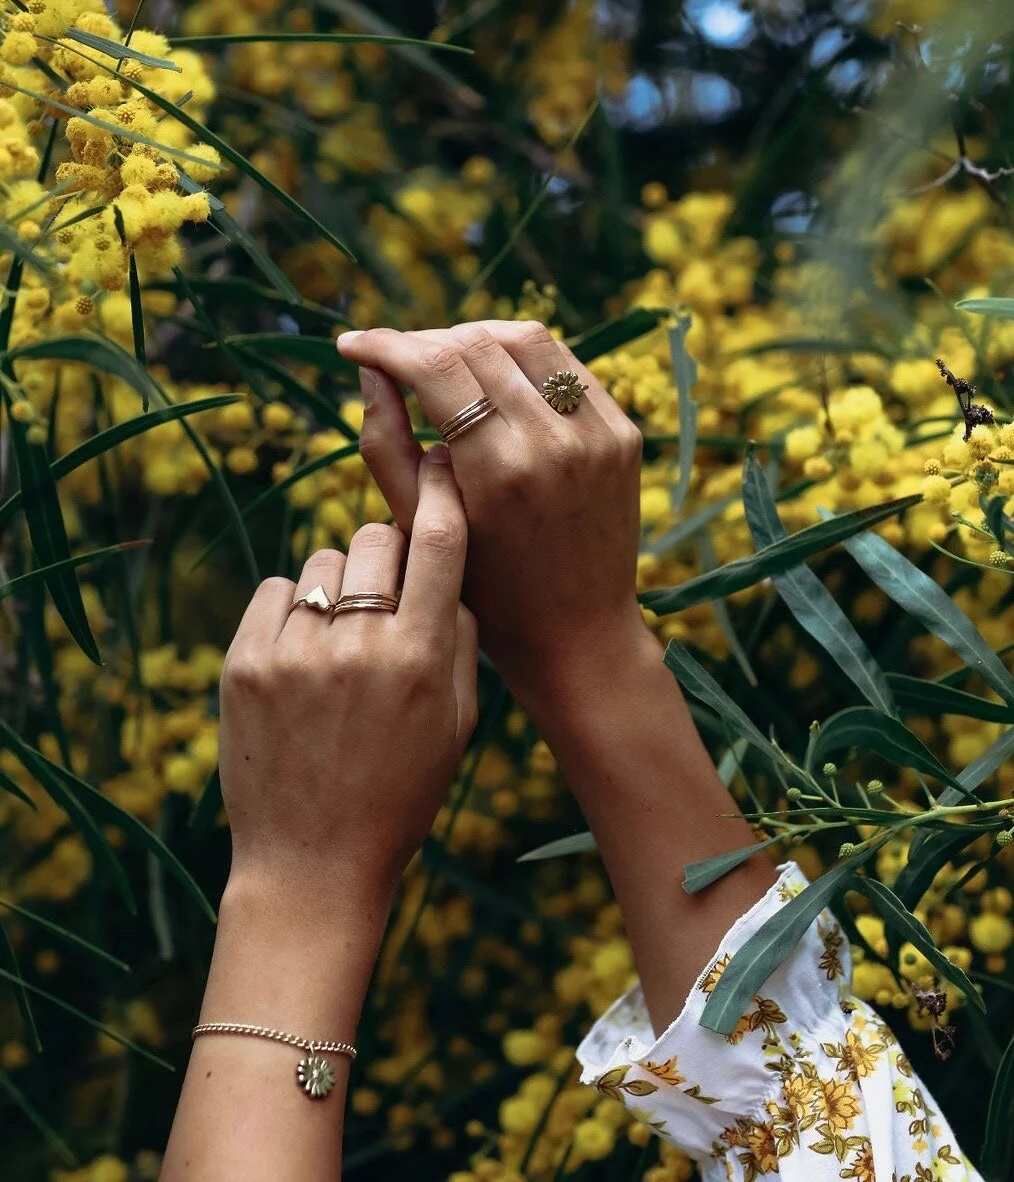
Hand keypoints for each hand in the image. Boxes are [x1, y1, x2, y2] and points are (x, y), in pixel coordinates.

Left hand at [217, 447, 476, 917]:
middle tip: (387, 596)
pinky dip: (292, 611)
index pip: (439, 542)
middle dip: (388, 555)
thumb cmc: (400, 793)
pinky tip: (302, 657)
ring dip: (340, 590)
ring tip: (339, 648)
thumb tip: (446, 569)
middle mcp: (358, 647)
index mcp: (419, 659)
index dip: (443, 493)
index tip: (442, 464)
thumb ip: (457, 638)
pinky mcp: (243, 664)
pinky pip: (276, 591)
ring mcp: (294, 654)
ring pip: (325, 564)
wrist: (312, 862)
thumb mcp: (456, 723)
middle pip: (376, 537)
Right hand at [336, 321, 647, 700]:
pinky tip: (493, 378)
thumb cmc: (486, 594)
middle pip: (478, 344)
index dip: (386, 345)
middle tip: (393, 358)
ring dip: (475, 337)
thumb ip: (386, 447)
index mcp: (500, 471)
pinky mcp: (624, 434)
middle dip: (424, 340)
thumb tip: (369, 375)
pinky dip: (522, 359)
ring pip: (527, 340)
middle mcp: (555, 443)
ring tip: (441, 361)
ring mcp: (599, 434)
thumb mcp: (421, 530)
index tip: (352, 344)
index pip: (436, 367)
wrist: (579, 636)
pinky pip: (568, 366)